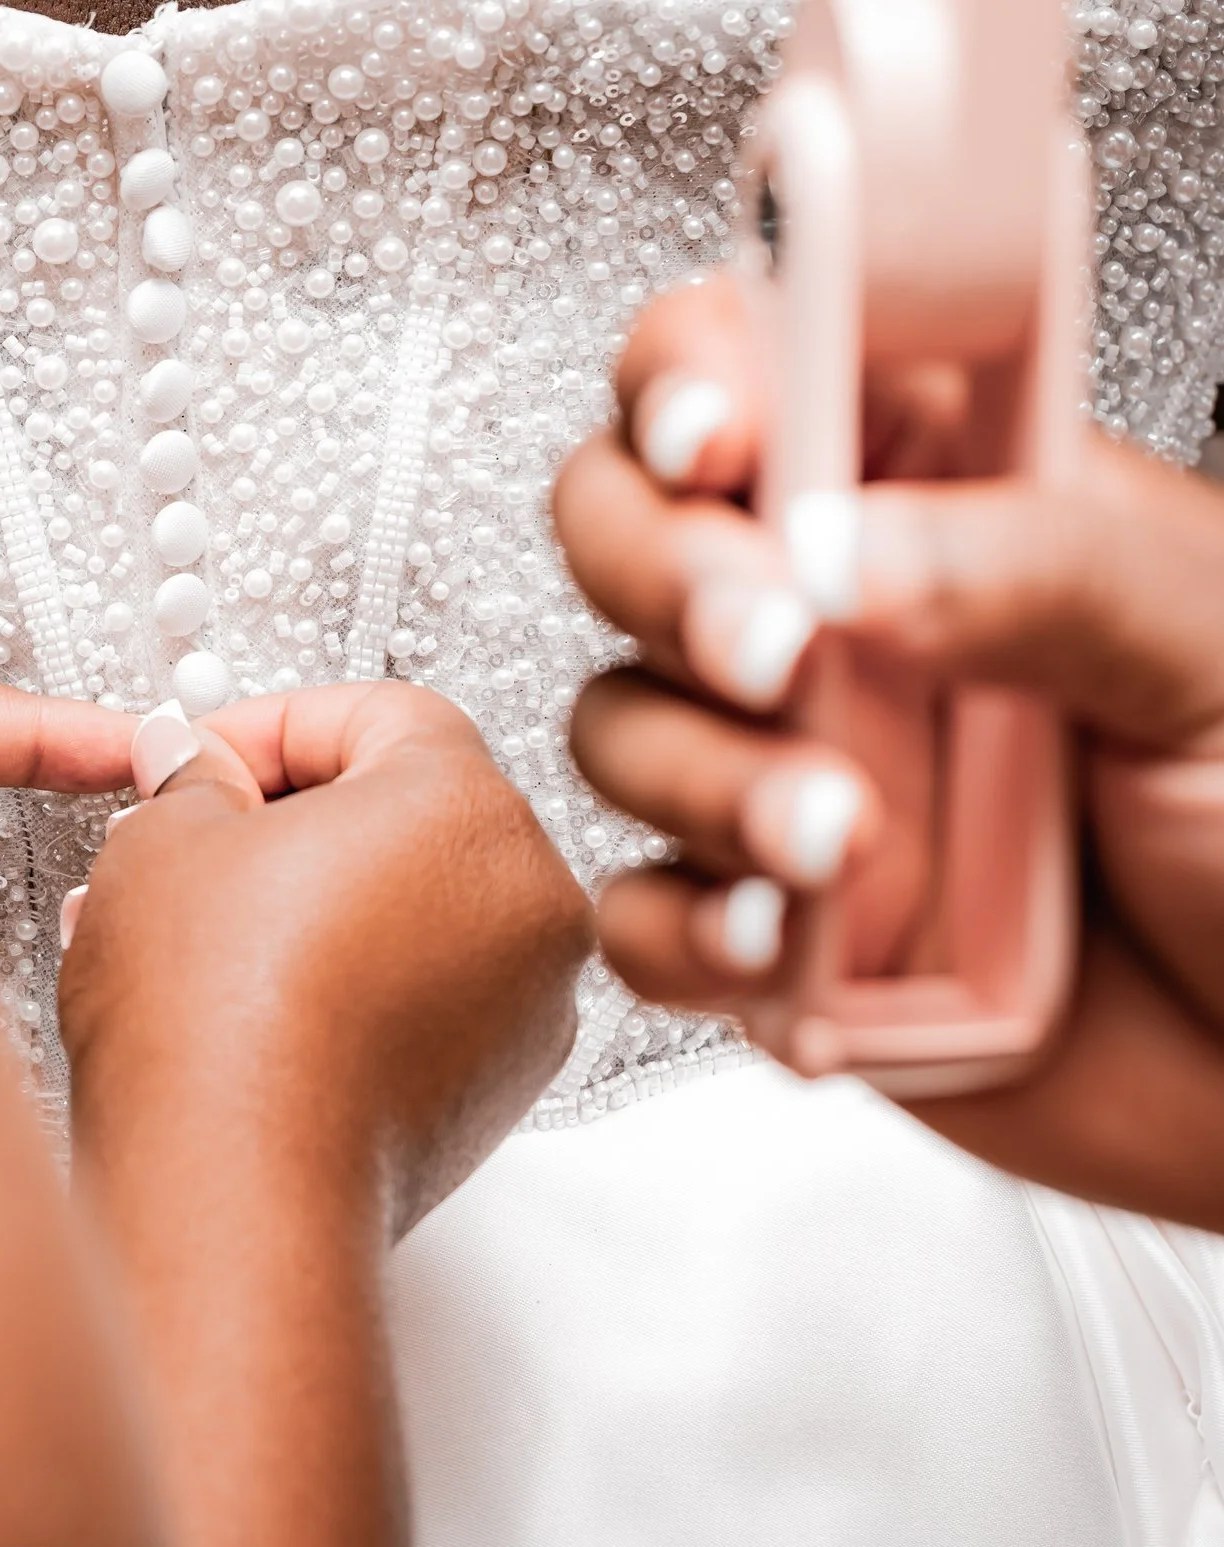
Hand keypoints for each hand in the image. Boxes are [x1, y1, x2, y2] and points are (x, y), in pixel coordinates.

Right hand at [59, 683, 591, 1232]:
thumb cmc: (215, 1028)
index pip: (375, 710)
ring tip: (195, 935)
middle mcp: (530, 901)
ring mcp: (527, 1005)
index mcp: (469, 807)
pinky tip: (244, 1006)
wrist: (232, 1195)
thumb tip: (198, 772)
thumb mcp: (162, 841)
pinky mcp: (495, 1091)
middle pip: (407, 811)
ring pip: (415, 910)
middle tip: (190, 844)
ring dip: (309, 905)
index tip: (200, 760)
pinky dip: (345, 984)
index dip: (263, 726)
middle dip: (286, 821)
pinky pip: (421, 997)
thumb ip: (192, 779)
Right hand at [554, 272, 1223, 1229]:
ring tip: (837, 840)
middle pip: (631, 531)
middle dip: (662, 582)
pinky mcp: (764, 927)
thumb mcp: (1214, 653)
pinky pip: (643, 916)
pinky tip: (784, 948)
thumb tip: (842, 546)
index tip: (716, 439)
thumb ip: (1041, 573)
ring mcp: (789, 770)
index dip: (691, 374)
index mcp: (953, 494)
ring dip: (702, 782)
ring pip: (619, 729)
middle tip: (774, 651)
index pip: (761, 362)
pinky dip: (686, 935)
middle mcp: (847, 622)